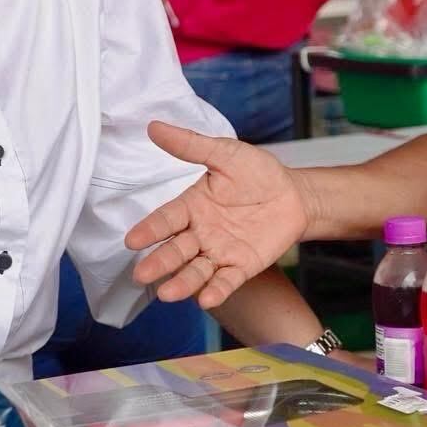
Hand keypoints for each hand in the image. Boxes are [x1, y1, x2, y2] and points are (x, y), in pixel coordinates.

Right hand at [124, 122, 311, 308]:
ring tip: (168, 293)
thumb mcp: (225, 154)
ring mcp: (220, 252)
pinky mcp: (242, 266)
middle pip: (176, 250)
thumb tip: (154, 126)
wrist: (294, 194)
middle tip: (141, 274)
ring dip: (182, 282)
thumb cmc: (257, 173)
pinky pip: (227, 281)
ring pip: (196, 270)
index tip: (132, 240)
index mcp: (192, 206)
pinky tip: (206, 299)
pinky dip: (216, 290)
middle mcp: (200, 233)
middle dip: (159, 262)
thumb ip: (191, 146)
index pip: (166, 219)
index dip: (150, 230)